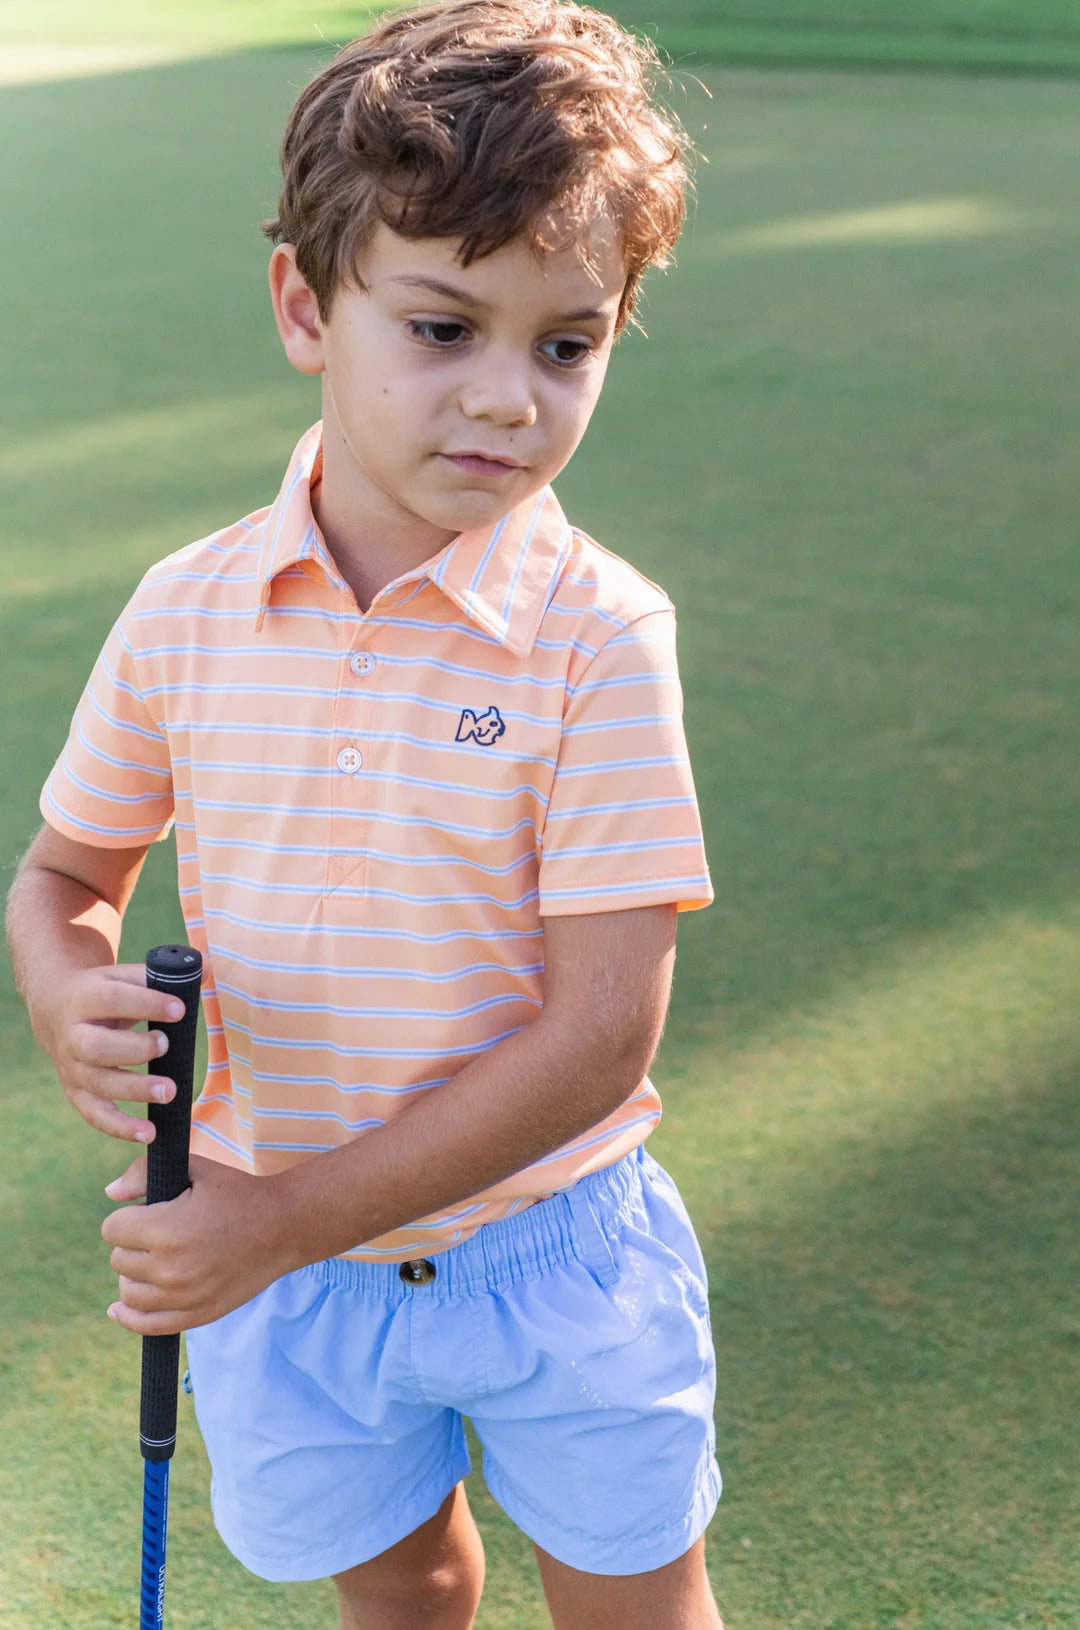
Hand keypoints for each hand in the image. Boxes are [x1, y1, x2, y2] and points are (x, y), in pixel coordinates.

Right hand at [48, 963, 185, 1142]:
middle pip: (96, 1047)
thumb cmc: (103, 991)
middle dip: (134, 1049)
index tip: (180, 1009)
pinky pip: (95, 1114)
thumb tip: (207, 966)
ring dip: (133, 1090)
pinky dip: (120, 1128)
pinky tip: (150, 1134)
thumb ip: (163, 974)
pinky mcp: (76, 1092)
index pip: (113, 999)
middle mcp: (73, 1035)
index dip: (146, 1004)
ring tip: (170, 1092)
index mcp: (84, 998)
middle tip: (165, 1045)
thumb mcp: (124, 976)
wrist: (55, 1007)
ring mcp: (72, 1067)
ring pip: (97, 1083)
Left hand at [101, 1154, 294, 1333]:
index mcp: (165, 1229)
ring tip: (157, 1259)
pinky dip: (128, 1317)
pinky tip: (119, 1309)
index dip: (126, 1217)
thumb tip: (110, 1194)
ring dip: (134, 1274)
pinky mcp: (196, 1315)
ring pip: (127, 1292)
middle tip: (161, 1233)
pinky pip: (146, 1325)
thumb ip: (144, 1174)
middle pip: (118, 1259)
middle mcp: (169, 1268)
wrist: (283, 1228)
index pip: (112, 1229)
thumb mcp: (197, 1170)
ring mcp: (182, 1297)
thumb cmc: (239, 1194)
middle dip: (132, 1243)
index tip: (146, 1213)